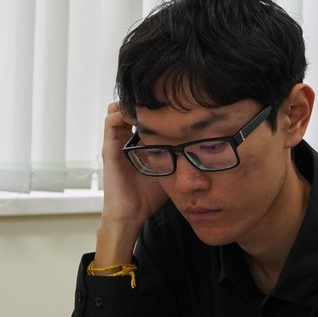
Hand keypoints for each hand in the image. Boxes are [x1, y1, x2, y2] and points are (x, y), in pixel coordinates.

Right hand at [95, 103, 169, 263]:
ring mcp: (116, 142)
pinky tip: (142, 118)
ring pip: (117, 108)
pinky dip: (124, 113)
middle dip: (143, 102)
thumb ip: (182, 156)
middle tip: (161, 102)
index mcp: (137, 143)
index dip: (154, 106)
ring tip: (151, 108)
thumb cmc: (149, 196)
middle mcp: (124, 140)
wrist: (131, 214)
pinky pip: (112, 120)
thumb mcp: (172, 169)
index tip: (172, 103)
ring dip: (132, 104)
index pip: (141, 114)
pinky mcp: (110, 148)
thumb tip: (208, 149)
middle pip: (128, 106)